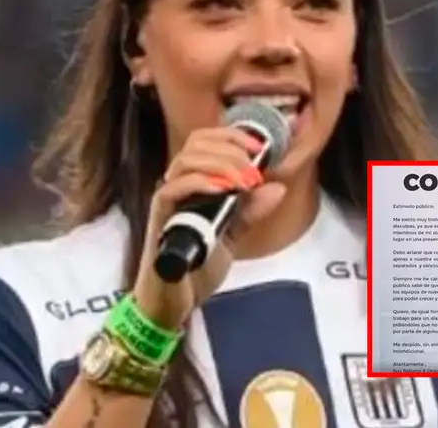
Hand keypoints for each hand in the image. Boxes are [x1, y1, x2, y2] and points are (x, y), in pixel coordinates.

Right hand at [132, 128, 286, 329]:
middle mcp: (176, 185)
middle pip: (197, 144)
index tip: (261, 146)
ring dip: (222, 164)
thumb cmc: (196, 265)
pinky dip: (200, 183)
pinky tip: (224, 189)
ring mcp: (166, 201)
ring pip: (186, 161)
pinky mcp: (159, 220)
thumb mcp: (233, 233)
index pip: (205, 141)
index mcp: (193, 183)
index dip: (232, 135)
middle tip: (255, 169)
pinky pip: (173, 189)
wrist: (174, 301)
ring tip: (246, 180)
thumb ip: (251, 211)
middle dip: (232, 149)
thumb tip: (278, 188)